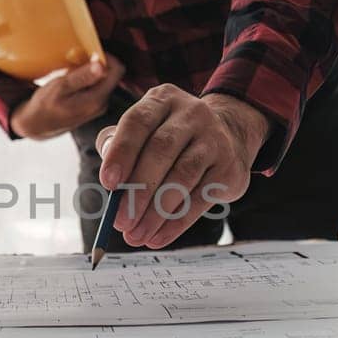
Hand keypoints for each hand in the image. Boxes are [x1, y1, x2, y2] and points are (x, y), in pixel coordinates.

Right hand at [10, 55, 126, 138]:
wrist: (38, 124)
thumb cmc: (45, 105)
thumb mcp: (60, 87)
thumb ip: (82, 76)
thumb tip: (101, 65)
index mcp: (96, 100)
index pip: (117, 70)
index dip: (106, 57)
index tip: (90, 53)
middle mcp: (102, 104)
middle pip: (111, 74)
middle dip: (95, 64)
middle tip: (74, 65)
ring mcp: (99, 106)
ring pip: (103, 79)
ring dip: (89, 72)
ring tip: (70, 75)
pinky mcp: (94, 106)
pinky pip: (96, 86)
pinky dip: (86, 80)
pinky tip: (71, 83)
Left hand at [96, 88, 268, 248]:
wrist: (230, 134)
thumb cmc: (172, 137)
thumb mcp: (146, 131)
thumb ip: (120, 149)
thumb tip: (111, 188)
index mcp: (162, 100)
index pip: (138, 123)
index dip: (121, 153)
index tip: (108, 183)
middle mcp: (191, 114)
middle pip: (161, 151)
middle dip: (137, 190)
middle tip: (120, 221)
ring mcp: (214, 139)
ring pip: (182, 176)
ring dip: (156, 212)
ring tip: (136, 235)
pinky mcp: (229, 168)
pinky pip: (200, 199)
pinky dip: (176, 222)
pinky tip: (158, 237)